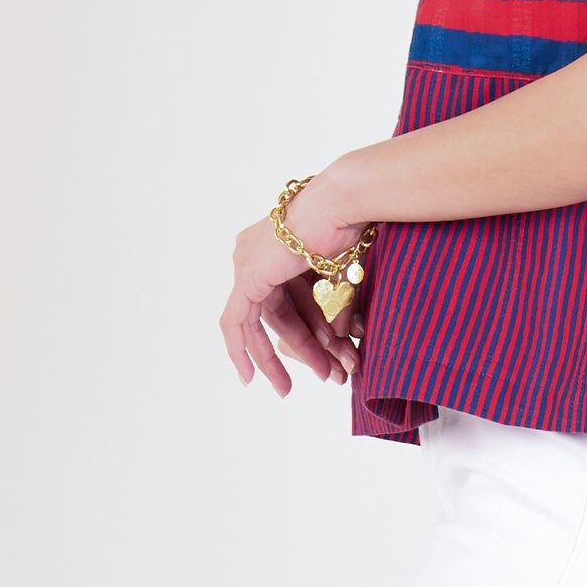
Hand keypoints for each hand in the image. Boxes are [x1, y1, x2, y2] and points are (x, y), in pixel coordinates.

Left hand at [221, 178, 366, 395]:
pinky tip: (250, 377)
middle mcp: (255, 254)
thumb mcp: (342, 276)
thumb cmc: (349, 226)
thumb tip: (343, 338)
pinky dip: (241, 349)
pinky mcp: (247, 277)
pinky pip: (236, 322)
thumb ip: (337, 304)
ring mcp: (248, 264)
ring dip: (285, 355)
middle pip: (280, 313)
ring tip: (308, 381)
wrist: (342, 205)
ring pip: (261, 323)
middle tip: (326, 375)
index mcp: (277, 246)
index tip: (323, 357)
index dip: (310, 330)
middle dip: (306, 348)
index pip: (291, 299)